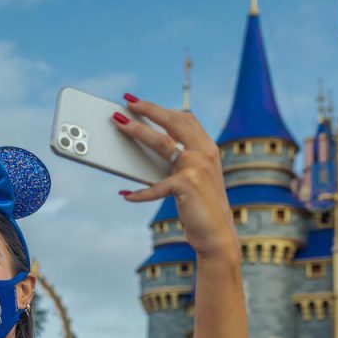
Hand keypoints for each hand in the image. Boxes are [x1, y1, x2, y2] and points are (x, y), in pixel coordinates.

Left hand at [113, 95, 237, 259]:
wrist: (216, 234)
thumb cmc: (200, 207)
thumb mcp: (192, 179)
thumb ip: (178, 162)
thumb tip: (148, 150)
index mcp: (207, 148)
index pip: (184, 119)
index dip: (162, 109)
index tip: (141, 103)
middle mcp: (205, 153)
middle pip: (173, 122)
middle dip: (149, 110)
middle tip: (127, 103)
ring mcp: (196, 167)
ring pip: (161, 143)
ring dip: (138, 132)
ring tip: (120, 126)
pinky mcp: (186, 184)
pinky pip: (155, 186)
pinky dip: (140, 193)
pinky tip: (127, 195)